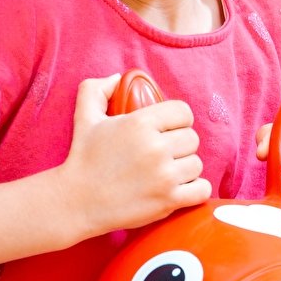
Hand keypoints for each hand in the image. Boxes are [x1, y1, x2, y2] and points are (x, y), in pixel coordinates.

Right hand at [54, 74, 210, 237]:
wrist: (77, 202)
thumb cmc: (83, 159)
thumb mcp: (85, 116)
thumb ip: (96, 89)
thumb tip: (117, 78)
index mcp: (140, 123)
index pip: (183, 112)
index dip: (177, 120)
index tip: (167, 130)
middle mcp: (156, 148)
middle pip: (192, 138)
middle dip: (180, 145)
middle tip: (163, 153)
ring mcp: (164, 176)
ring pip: (197, 164)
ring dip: (185, 168)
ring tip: (166, 172)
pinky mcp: (168, 201)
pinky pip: (202, 189)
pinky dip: (195, 190)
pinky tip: (179, 188)